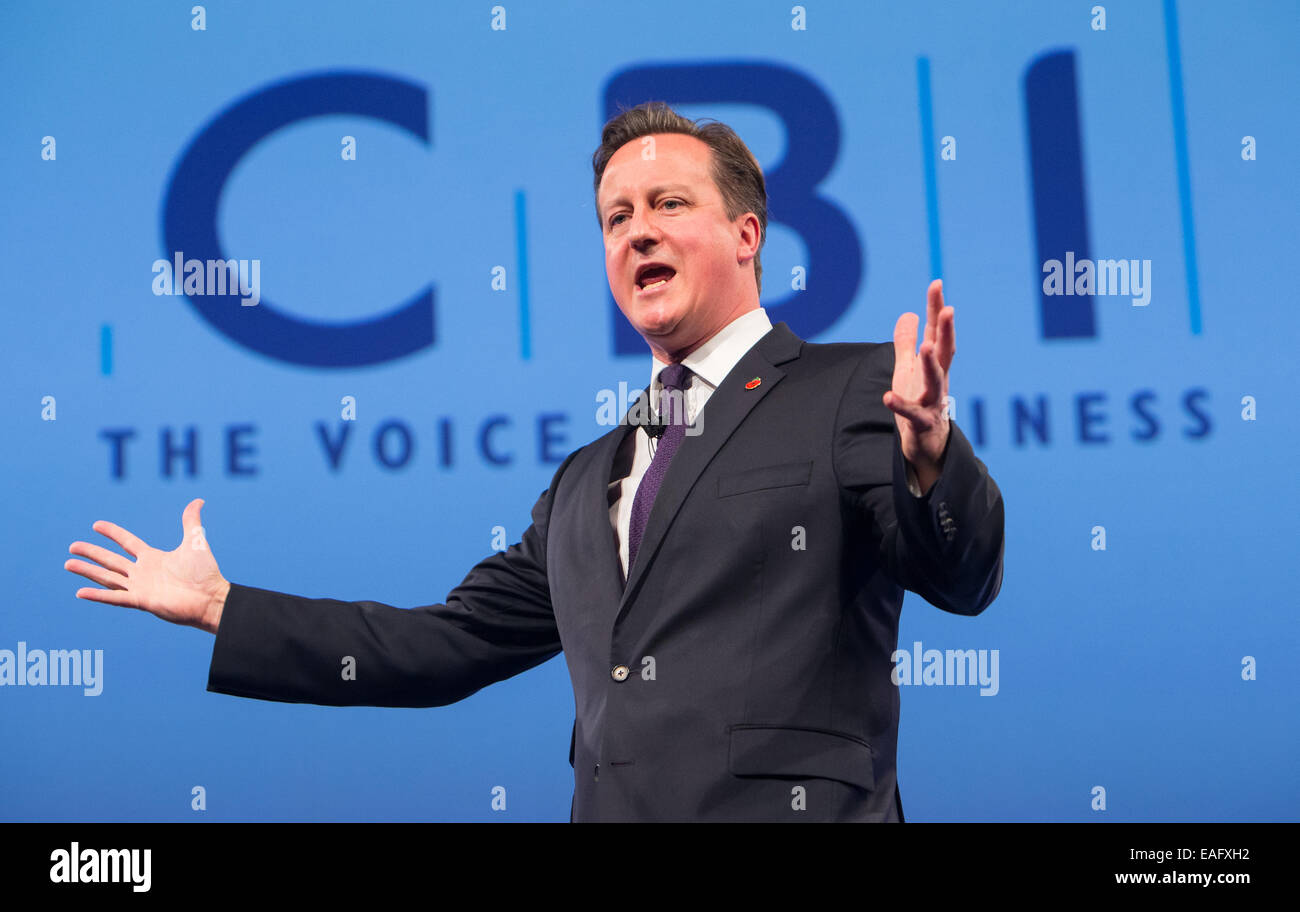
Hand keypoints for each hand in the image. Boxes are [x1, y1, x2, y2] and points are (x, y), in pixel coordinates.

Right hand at [65, 498, 229, 633]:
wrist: (211, 597)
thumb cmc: (205, 572)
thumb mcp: (195, 541)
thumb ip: (191, 521)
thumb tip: (198, 500)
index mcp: (153, 558)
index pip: (127, 543)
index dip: (113, 533)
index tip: (96, 525)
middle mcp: (143, 572)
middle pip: (111, 560)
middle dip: (92, 553)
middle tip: (72, 546)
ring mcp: (140, 588)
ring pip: (108, 578)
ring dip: (88, 571)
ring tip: (68, 564)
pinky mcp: (141, 601)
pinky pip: (115, 598)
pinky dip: (98, 595)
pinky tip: (80, 592)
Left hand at [883, 279, 953, 491]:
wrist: (926, 444)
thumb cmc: (918, 402)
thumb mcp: (908, 369)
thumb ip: (907, 342)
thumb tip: (908, 313)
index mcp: (933, 364)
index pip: (936, 332)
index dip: (936, 309)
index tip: (936, 284)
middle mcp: (938, 380)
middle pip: (944, 352)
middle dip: (945, 330)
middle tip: (948, 308)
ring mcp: (932, 402)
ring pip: (936, 381)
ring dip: (931, 364)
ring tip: (926, 347)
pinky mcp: (922, 423)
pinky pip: (912, 414)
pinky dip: (901, 405)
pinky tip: (887, 396)